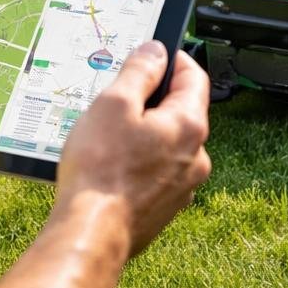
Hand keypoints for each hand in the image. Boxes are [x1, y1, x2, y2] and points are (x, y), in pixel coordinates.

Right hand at [52, 41, 210, 258]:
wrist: (92, 234)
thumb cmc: (101, 169)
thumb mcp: (114, 104)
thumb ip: (139, 72)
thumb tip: (156, 52)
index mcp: (189, 126)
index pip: (194, 77)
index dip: (174, 60)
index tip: (155, 54)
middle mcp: (196, 158)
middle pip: (181, 112)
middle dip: (153, 100)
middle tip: (120, 97)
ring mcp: (183, 187)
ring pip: (168, 145)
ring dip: (144, 134)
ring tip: (108, 137)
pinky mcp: (165, 208)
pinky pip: (157, 173)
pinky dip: (139, 163)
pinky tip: (110, 167)